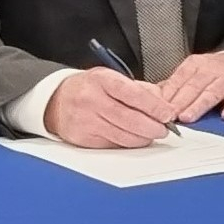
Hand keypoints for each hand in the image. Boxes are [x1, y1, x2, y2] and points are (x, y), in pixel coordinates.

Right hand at [46, 67, 177, 148]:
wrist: (56, 100)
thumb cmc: (89, 88)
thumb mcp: (111, 78)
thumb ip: (138, 89)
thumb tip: (163, 103)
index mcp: (102, 80)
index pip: (132, 94)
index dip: (153, 106)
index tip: (168, 114)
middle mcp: (92, 100)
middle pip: (129, 119)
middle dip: (152, 127)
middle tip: (164, 129)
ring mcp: (86, 121)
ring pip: (123, 136)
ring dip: (142, 138)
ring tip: (152, 135)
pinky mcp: (83, 139)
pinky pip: (113, 145)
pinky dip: (128, 144)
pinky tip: (134, 138)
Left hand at [156, 51, 223, 123]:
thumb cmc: (216, 72)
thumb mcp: (194, 71)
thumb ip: (175, 84)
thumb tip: (152, 96)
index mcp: (194, 65)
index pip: (178, 80)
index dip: (167, 95)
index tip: (157, 108)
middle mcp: (210, 70)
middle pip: (192, 87)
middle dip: (179, 102)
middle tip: (169, 116)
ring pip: (211, 93)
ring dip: (198, 106)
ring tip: (188, 117)